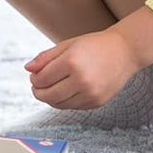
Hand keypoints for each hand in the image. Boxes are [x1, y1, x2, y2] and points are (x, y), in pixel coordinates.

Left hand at [24, 29, 141, 109]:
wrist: (124, 52)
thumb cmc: (94, 45)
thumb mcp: (67, 45)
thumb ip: (46, 58)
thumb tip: (28, 69)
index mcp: (71, 62)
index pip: (42, 79)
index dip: (34, 78)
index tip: (34, 75)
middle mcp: (81, 81)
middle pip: (49, 96)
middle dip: (38, 92)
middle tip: (36, 86)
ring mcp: (91, 94)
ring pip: (60, 104)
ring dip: (50, 99)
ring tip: (49, 88)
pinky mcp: (97, 102)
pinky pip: (73, 107)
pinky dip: (64, 101)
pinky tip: (64, 91)